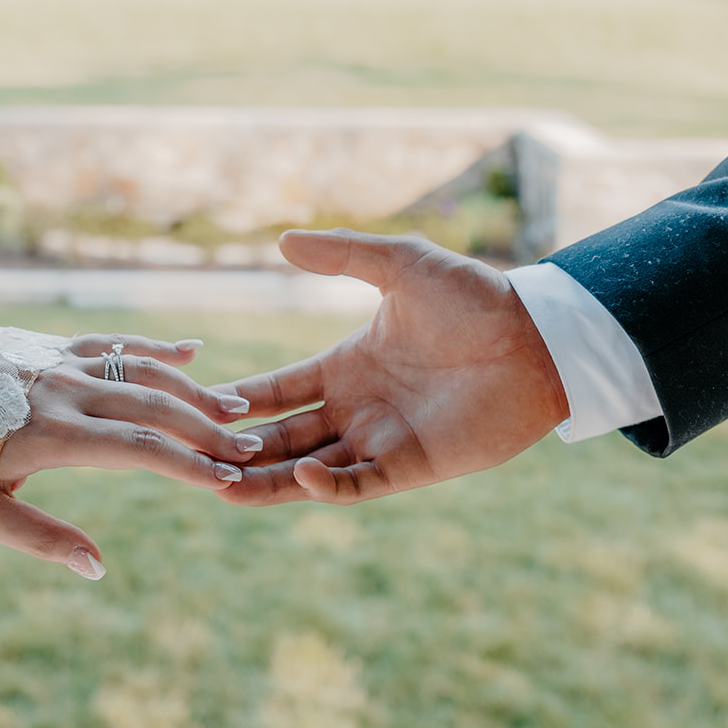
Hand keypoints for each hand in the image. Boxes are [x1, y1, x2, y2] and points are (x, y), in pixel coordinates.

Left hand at [0, 332, 262, 578]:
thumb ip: (39, 538)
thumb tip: (97, 567)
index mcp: (50, 432)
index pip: (138, 449)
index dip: (188, 465)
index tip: (228, 481)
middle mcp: (63, 390)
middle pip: (153, 406)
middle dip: (206, 429)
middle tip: (251, 449)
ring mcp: (57, 362)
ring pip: (140, 370)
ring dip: (192, 389)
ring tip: (234, 409)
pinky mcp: (49, 346)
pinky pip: (112, 344)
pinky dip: (154, 347)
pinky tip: (190, 350)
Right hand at [214, 229, 568, 504]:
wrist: (536, 338)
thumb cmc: (475, 298)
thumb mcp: (400, 265)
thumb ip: (342, 254)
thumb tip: (282, 240)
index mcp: (346, 365)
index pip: (277, 391)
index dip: (239, 401)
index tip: (195, 405)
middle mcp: (356, 408)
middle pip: (282, 438)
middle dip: (238, 450)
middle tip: (191, 456)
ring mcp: (380, 441)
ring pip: (308, 472)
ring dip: (266, 481)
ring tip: (220, 488)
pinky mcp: (410, 467)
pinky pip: (356, 485)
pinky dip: (325, 485)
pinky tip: (300, 472)